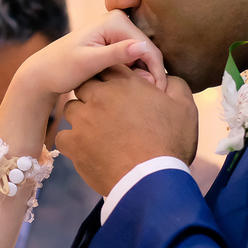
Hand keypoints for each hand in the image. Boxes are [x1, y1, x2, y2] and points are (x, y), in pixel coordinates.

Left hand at [14, 11, 165, 101]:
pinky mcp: (113, 42)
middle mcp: (119, 21)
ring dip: (142, 77)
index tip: (157, 96)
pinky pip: (132, 60)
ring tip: (135, 97)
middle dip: (150, 75)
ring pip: (142, 58)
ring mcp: (116, 31)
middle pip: (147, 52)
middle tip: (144, 100)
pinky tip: (127, 90)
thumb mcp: (89, 63)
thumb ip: (116, 54)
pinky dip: (133, 75)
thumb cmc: (61, 68)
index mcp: (115, 21)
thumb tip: (143, 47)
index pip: (148, 48)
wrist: (43, 72)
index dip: (156, 73)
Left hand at [56, 66, 198, 196]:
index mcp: (125, 84)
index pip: (109, 67)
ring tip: (97, 131)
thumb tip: (166, 78)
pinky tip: (86, 149)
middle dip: (93, 94)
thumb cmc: (170, 142)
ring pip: (71, 109)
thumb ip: (175, 84)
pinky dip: (72, 142)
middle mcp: (100, 97)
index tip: (118, 91)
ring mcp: (83, 121)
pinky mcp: (74, 145)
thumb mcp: (184, 107)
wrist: (152, 180)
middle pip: (85, 85)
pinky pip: (63, 136)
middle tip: (107, 111)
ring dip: (82, 117)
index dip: (112, 78)